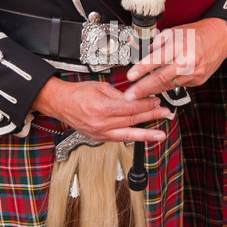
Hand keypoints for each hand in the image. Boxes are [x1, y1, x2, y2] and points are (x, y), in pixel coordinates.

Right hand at [33, 76, 170, 142]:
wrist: (61, 103)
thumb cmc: (78, 93)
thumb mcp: (101, 87)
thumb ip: (120, 94)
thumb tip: (136, 97)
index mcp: (102, 108)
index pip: (130, 108)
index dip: (146, 105)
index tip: (156, 100)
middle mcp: (102, 123)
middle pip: (132, 120)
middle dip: (151, 116)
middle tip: (165, 113)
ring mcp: (101, 133)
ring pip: (128, 134)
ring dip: (146, 133)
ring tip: (160, 134)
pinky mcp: (100, 138)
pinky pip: (120, 138)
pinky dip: (133, 137)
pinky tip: (143, 137)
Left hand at [124, 18, 226, 100]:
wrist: (220, 37)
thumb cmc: (195, 33)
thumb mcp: (173, 32)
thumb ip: (155, 43)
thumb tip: (139, 51)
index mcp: (180, 45)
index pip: (157, 59)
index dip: (142, 69)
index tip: (130, 76)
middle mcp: (188, 61)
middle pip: (162, 78)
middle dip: (143, 89)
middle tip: (129, 96)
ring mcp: (195, 73)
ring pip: (168, 85)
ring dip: (152, 90)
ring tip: (138, 94)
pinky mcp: (198, 81)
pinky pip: (178, 85)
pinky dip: (167, 86)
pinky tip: (159, 86)